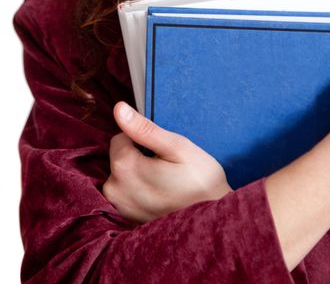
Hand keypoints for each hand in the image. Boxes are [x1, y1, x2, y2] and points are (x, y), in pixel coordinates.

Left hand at [102, 102, 232, 223]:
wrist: (213, 220)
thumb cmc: (200, 180)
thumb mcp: (178, 147)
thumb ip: (144, 128)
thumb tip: (119, 108)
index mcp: (125, 168)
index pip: (120, 138)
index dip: (140, 138)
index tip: (160, 150)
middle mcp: (115, 190)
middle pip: (118, 157)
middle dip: (137, 156)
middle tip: (165, 166)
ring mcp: (120, 207)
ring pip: (120, 174)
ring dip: (137, 173)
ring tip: (164, 180)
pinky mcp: (126, 219)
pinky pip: (124, 192)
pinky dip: (137, 189)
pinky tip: (159, 193)